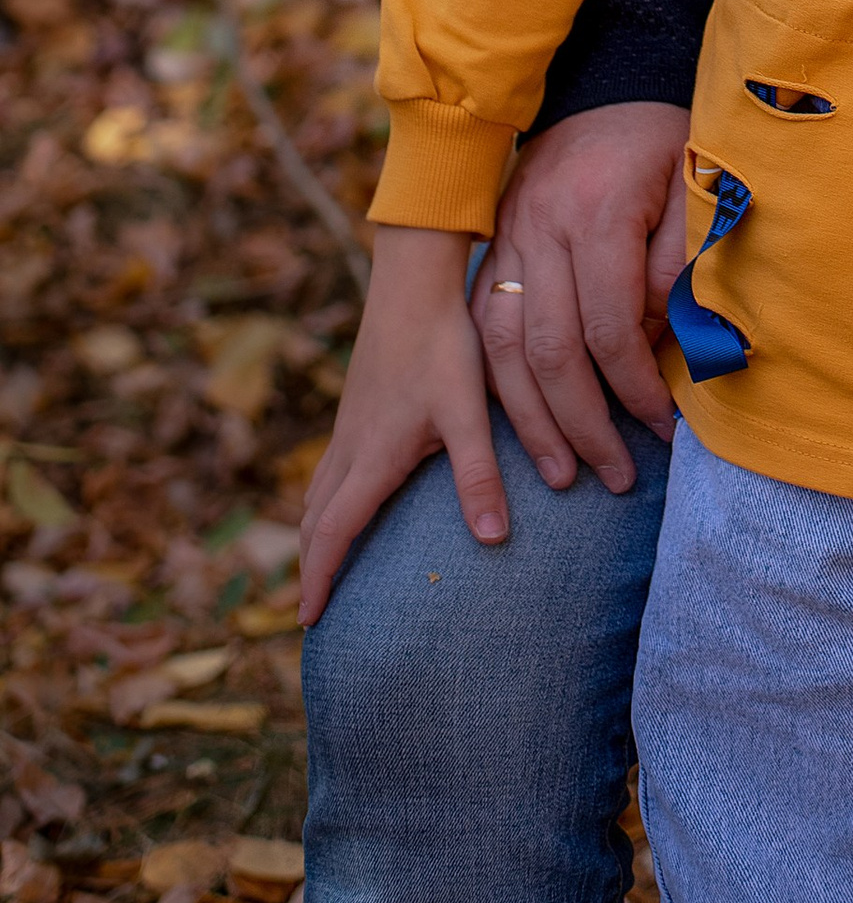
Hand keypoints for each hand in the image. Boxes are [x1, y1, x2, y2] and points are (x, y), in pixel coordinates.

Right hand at [298, 228, 495, 624]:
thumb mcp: (467, 412)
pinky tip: (344, 497)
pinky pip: (328, 468)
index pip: (334, 535)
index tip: (308, 621)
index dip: (319, 580)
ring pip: (317, 493)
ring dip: (315, 533)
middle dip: (310, 567)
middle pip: (316, 521)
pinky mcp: (357, 405)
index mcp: (371, 459)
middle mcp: (350, 447)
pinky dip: (324, 500)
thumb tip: (494, 539)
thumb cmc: (443, 345)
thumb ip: (479, 474)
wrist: (414, 282)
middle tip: (309, 611)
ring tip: (320, 564)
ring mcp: (349, 425)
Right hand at [473, 100, 690, 495]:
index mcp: (597, 212)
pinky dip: (496, 384)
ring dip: (531, 420)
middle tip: (617, 475)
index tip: (663, 427)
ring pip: (500, 349)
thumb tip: (667, 347)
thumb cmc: (663, 144)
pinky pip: (480, 327)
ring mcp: (507, 237)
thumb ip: (681, 265)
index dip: (636, 387)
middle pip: (549, 349)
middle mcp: (540, 227)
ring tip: (565, 472)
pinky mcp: (492, 245)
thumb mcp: (692, 188)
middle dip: (583, 423)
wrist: (605, 86)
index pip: (610, 327)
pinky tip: (519, 425)